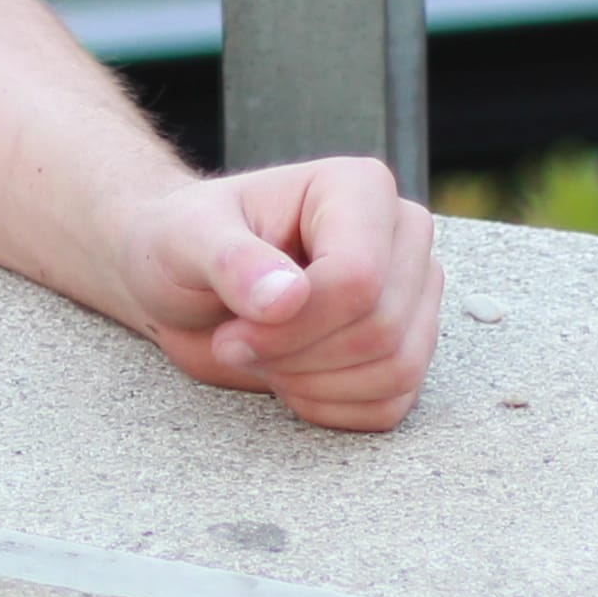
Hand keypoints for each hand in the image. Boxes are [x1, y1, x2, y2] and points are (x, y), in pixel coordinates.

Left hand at [118, 160, 441, 430]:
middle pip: (381, 327)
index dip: (294, 325)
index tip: (232, 332)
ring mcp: (413, 293)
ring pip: (395, 369)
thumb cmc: (184, 246)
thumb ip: (231, 261)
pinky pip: (391, 403)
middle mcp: (401, 235)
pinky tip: (289, 378)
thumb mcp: (184, 241)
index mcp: (359, 189)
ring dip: (313, 384)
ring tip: (263, 357)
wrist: (185, 285)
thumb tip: (286, 297)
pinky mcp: (407, 346)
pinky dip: (331, 407)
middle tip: (237, 343)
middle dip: (297, 355)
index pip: (358, 277)